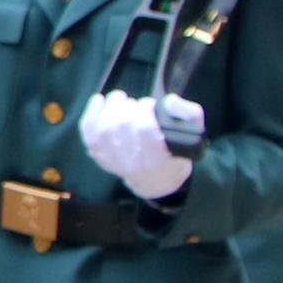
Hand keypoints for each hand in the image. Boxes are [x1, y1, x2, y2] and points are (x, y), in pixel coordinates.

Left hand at [78, 90, 196, 199]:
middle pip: (122, 126)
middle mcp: (133, 162)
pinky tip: (99, 102)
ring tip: (121, 101)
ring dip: (111, 108)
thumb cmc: (175, 154)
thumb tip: (169, 100)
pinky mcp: (101, 156)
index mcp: (157, 158)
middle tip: (138, 106)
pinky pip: (89, 135)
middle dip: (129, 107)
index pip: (144, 129)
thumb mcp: (194, 133)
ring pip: (104, 129)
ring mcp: (114, 161)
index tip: (150, 105)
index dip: (145, 110)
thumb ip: (189, 113)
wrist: (156, 182)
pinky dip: (90, 115)